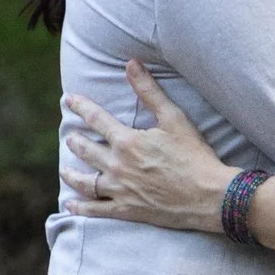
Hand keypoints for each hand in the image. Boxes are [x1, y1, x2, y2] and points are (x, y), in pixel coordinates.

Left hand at [62, 62, 242, 233]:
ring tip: (65, 169)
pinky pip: (96, 209)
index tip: (69, 100)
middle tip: (69, 136)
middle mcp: (117, 165)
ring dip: (72, 174)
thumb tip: (131, 64)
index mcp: (127, 141)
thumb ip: (149, 91)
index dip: (81, 107)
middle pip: (86, 150)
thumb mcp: (174, 118)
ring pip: (86, 181)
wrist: (208, 196)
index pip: (96, 119)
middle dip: (76, 141)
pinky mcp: (127, 210)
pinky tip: (70, 204)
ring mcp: (120, 190)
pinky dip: (81, 207)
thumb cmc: (194, 155)